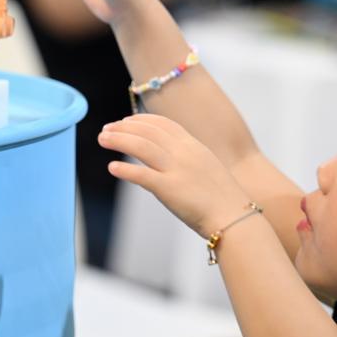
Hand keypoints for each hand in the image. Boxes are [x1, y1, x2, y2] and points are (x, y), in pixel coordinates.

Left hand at [98, 114, 251, 238]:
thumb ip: (187, 160)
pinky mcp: (170, 189)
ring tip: (102, 139)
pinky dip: (125, 170)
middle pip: (148, 132)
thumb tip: (167, 161)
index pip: (163, 124)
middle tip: (106, 129)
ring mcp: (177, 170)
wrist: (234, 217)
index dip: (142, 120)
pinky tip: (112, 167)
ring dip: (119, 140)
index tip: (126, 120)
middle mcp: (184, 153)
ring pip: (142, 146)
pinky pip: (142, 175)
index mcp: (194, 146)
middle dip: (124, 127)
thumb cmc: (223, 199)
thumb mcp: (207, 168)